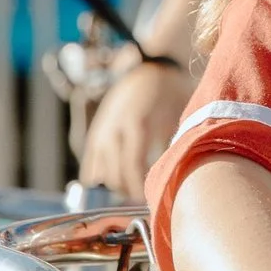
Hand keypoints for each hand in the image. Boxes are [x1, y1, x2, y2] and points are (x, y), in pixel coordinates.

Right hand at [78, 60, 194, 196]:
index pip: (133, 169)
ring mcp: (101, 133)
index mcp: (137, 126)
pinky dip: (102, 181)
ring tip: (136, 194)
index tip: (152, 201)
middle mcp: (114, 130)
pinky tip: (118, 186)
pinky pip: (91, 168)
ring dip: (118, 189)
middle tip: (148, 201)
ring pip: (102, 176)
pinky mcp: (94, 135)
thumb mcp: (178, 116)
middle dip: (131, 193)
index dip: (140, 190)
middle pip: (115, 177)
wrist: (149, 69)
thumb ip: (174, 146)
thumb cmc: (170, 93)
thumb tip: (179, 176)